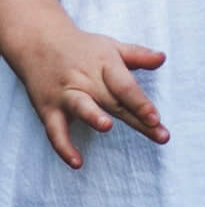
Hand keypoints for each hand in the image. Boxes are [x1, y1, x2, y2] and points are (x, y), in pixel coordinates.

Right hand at [12, 21, 167, 168]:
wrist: (39, 43)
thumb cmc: (83, 49)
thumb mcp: (112, 47)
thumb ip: (138, 55)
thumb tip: (162, 58)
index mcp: (105, 64)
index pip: (126, 86)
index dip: (141, 102)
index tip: (156, 118)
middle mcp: (86, 80)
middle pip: (114, 101)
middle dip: (136, 119)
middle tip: (159, 135)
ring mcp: (66, 95)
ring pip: (81, 107)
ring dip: (93, 116)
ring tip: (106, 126)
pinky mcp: (48, 110)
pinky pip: (55, 131)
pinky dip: (64, 147)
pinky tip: (77, 162)